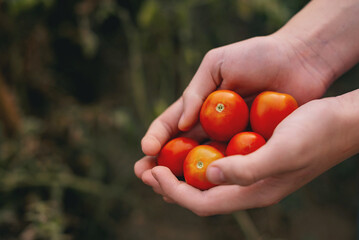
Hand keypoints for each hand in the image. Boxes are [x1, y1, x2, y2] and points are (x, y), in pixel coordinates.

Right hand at [135, 34, 332, 191]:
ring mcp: (231, 138)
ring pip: (203, 162)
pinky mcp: (253, 147)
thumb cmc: (257, 55)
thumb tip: (181, 125)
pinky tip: (207, 189)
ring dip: (184, 177)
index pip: (170, 124)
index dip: (156, 136)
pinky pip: (233, 165)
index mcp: (199, 103)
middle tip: (144, 176)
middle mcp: (211, 125)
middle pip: (180, 148)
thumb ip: (196, 92)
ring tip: (166, 189)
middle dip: (160, 163)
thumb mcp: (218, 64)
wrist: (299, 60)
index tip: (147, 149)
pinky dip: (219, 177)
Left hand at [135, 94, 357, 215]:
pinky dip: (196, 155)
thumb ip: (246, 169)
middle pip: (199, 193)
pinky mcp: (252, 154)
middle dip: (168, 183)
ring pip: (205, 177)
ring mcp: (250, 170)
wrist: (341, 120)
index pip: (203, 201)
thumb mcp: (283, 152)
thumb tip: (207, 176)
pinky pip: (217, 160)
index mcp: (254, 191)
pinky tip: (186, 143)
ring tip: (154, 158)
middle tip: (142, 169)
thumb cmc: (316, 133)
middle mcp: (248, 185)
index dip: (174, 190)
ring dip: (178, 169)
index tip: (151, 172)